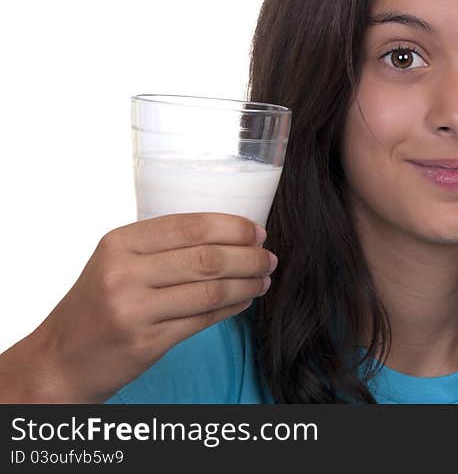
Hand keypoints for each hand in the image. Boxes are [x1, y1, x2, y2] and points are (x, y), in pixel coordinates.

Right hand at [4, 213, 274, 402]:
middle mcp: (124, 273)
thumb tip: (229, 234)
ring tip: (264, 279)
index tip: (258, 232)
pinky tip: (245, 300)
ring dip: (247, 284)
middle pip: (207, 258)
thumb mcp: (116, 262)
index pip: (190, 226)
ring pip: (212, 290)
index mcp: (119, 243)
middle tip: (269, 258)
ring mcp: (135, 309)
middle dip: (248, 257)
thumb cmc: (96, 306)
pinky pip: (204, 319)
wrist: (60, 359)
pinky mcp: (147, 342)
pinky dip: (232, 307)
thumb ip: (162, 247)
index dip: (232, 228)